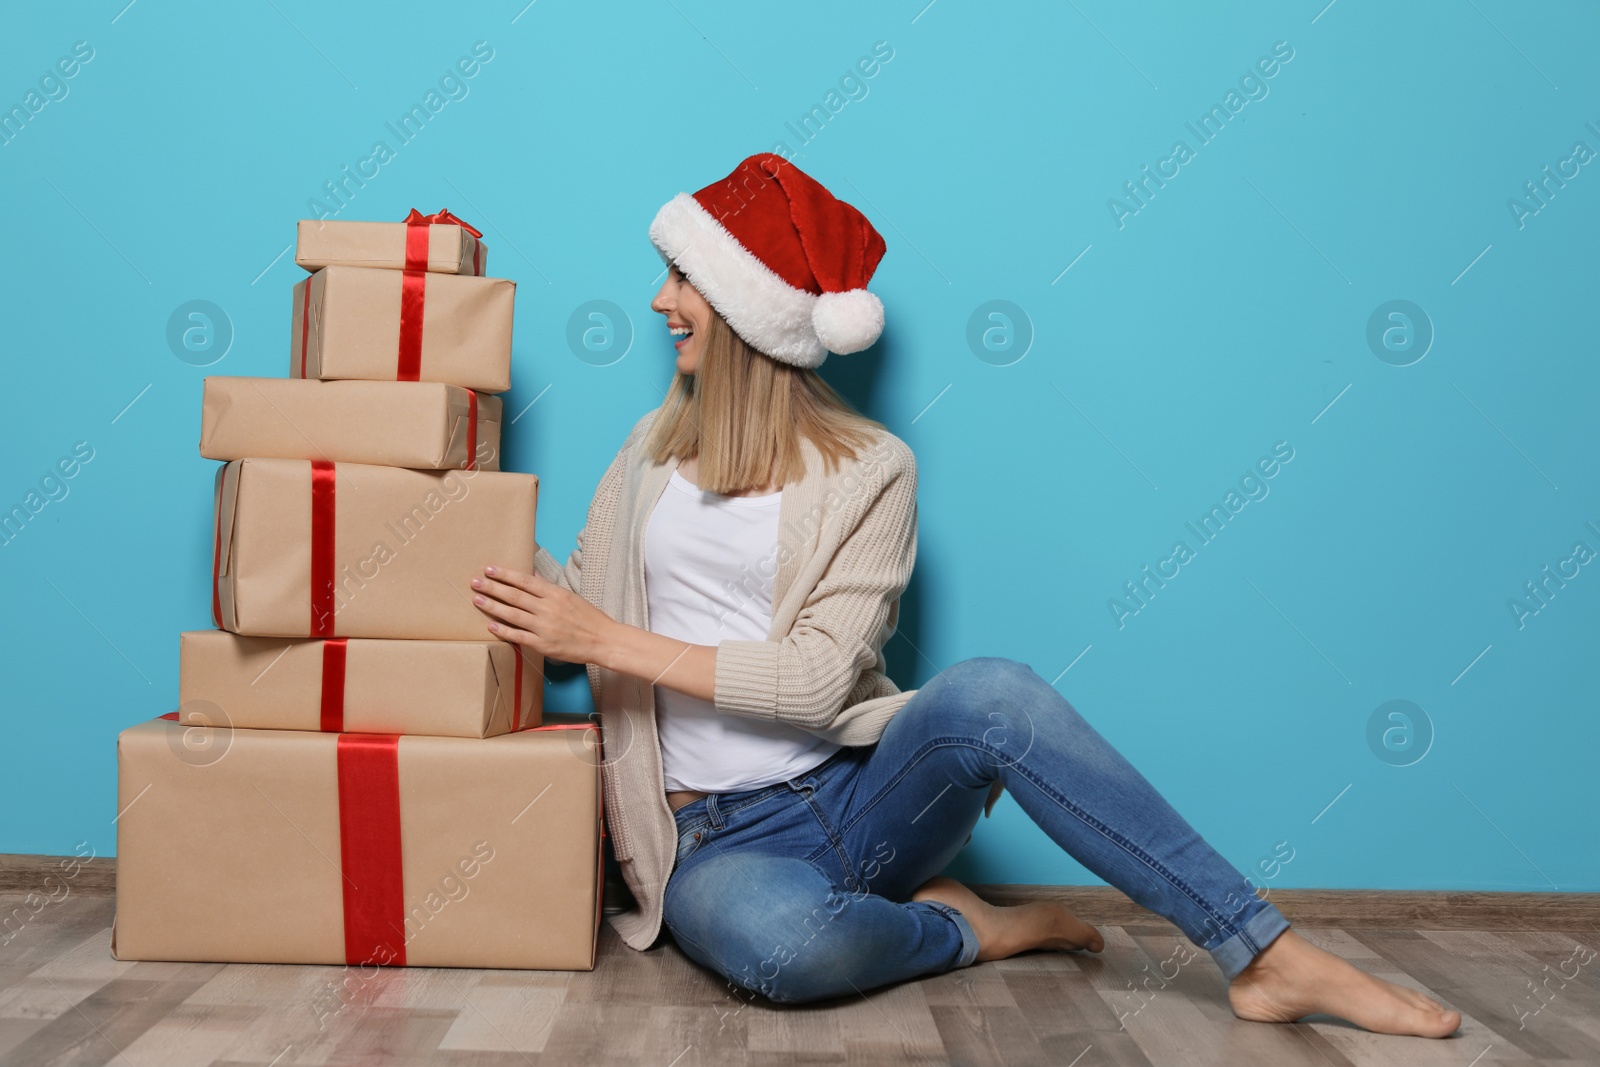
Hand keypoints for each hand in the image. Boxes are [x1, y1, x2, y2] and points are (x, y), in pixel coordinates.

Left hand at [470, 565, 614, 664]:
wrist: (602, 640)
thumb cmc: (588, 618)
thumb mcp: (570, 596)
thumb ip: (548, 588)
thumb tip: (531, 576)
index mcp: (555, 594)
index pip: (525, 581)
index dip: (505, 574)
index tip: (489, 568)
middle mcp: (548, 609)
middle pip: (514, 596)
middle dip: (493, 587)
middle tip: (475, 581)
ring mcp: (544, 627)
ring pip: (513, 614)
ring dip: (493, 606)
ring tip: (477, 599)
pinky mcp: (543, 644)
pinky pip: (519, 636)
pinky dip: (503, 630)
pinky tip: (490, 625)